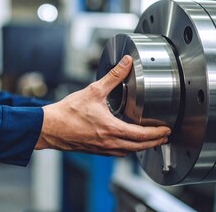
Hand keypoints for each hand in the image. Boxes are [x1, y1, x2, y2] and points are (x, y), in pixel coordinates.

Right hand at [35, 55, 170, 155]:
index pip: (141, 135)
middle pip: (139, 147)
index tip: (166, 130)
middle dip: (154, 142)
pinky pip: (118, 153)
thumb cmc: (67, 113)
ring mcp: (103, 149)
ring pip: (129, 152)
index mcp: (111, 129)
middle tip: (164, 137)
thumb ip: (113, 76)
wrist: (49, 128)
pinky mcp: (96, 150)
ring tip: (150, 140)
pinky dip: (129, 149)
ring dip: (142, 147)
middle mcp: (109, 142)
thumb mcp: (93, 91)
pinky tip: (128, 143)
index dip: (156, 134)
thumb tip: (126, 63)